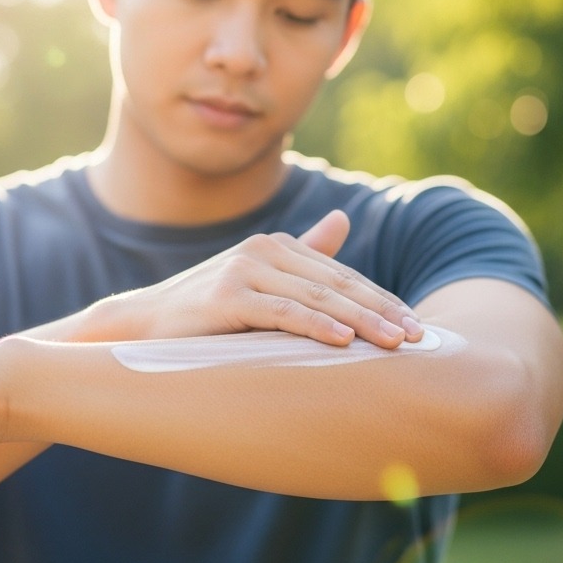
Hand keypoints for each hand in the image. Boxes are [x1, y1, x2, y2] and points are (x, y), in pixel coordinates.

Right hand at [109, 210, 421, 348]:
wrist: (143, 327)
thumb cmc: (206, 313)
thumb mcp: (260, 283)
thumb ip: (304, 255)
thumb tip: (341, 220)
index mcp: (278, 247)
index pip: (342, 275)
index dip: (381, 300)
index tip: (417, 327)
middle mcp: (264, 250)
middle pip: (338, 283)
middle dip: (382, 311)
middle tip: (419, 338)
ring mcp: (244, 270)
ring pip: (318, 297)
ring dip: (362, 321)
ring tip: (395, 343)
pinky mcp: (226, 297)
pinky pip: (283, 312)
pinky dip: (317, 326)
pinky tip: (345, 341)